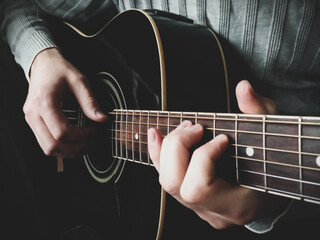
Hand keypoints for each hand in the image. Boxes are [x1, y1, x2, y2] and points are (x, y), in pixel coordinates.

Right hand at [23, 48, 106, 157]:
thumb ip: (90, 102)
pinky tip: (76, 142)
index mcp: (43, 102)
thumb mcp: (79, 81)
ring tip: (87, 144)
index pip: (61, 132)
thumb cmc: (59, 71)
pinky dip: (62, 148)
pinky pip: (46, 144)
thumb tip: (102, 119)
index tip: (95, 130)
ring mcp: (31, 120)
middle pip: (53, 146)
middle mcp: (33, 114)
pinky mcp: (33, 123)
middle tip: (93, 141)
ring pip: (48, 149)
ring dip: (69, 151)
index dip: (82, 136)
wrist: (43, 65)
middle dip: (77, 148)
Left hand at [147, 80, 288, 228]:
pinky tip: (155, 133)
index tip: (221, 137)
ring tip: (185, 126)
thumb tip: (243, 87)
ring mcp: (199, 207)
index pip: (200, 188)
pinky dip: (159, 153)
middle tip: (196, 126)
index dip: (204, 157)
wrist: (273, 190)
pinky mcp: (191, 198)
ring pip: (166, 181)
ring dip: (168, 148)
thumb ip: (258, 112)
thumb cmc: (277, 164)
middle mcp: (213, 212)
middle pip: (175, 184)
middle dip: (179, 147)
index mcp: (236, 205)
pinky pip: (166, 177)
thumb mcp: (272, 135)